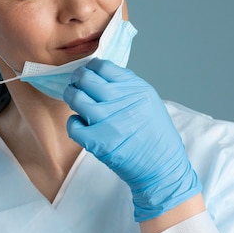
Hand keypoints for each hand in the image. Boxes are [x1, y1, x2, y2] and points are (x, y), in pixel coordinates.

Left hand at [64, 58, 200, 221]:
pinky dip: (73, 123)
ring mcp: (107, 121)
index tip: (88, 72)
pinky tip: (81, 124)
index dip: (91, 67)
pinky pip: (72, 125)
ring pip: (75, 98)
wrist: (161, 166)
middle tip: (76, 84)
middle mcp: (121, 101)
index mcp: (135, 89)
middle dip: (78, 79)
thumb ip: (126, 85)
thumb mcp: (148, 100)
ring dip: (72, 97)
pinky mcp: (97, 142)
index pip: (103, 66)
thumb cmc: (154, 133)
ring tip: (75, 100)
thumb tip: (100, 73)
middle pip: (86, 79)